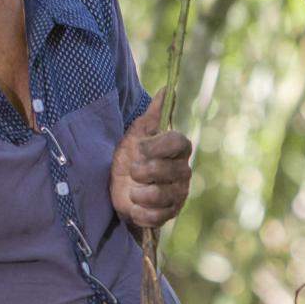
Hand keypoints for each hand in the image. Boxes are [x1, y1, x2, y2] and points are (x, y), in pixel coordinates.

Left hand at [111, 89, 192, 228]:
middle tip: (133, 171)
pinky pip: (158, 216)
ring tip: (132, 190)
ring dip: (140, 193)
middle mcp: (183, 170)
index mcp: (178, 148)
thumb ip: (154, 113)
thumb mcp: (138, 131)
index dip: (157, 146)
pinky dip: (141, 213)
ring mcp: (178, 193)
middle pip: (167, 171)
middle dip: (143, 171)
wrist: (121, 186)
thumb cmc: (132, 155)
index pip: (178, 142)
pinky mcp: (170, 213)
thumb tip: (167, 87)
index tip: (139, 148)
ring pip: (162, 195)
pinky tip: (134, 206)